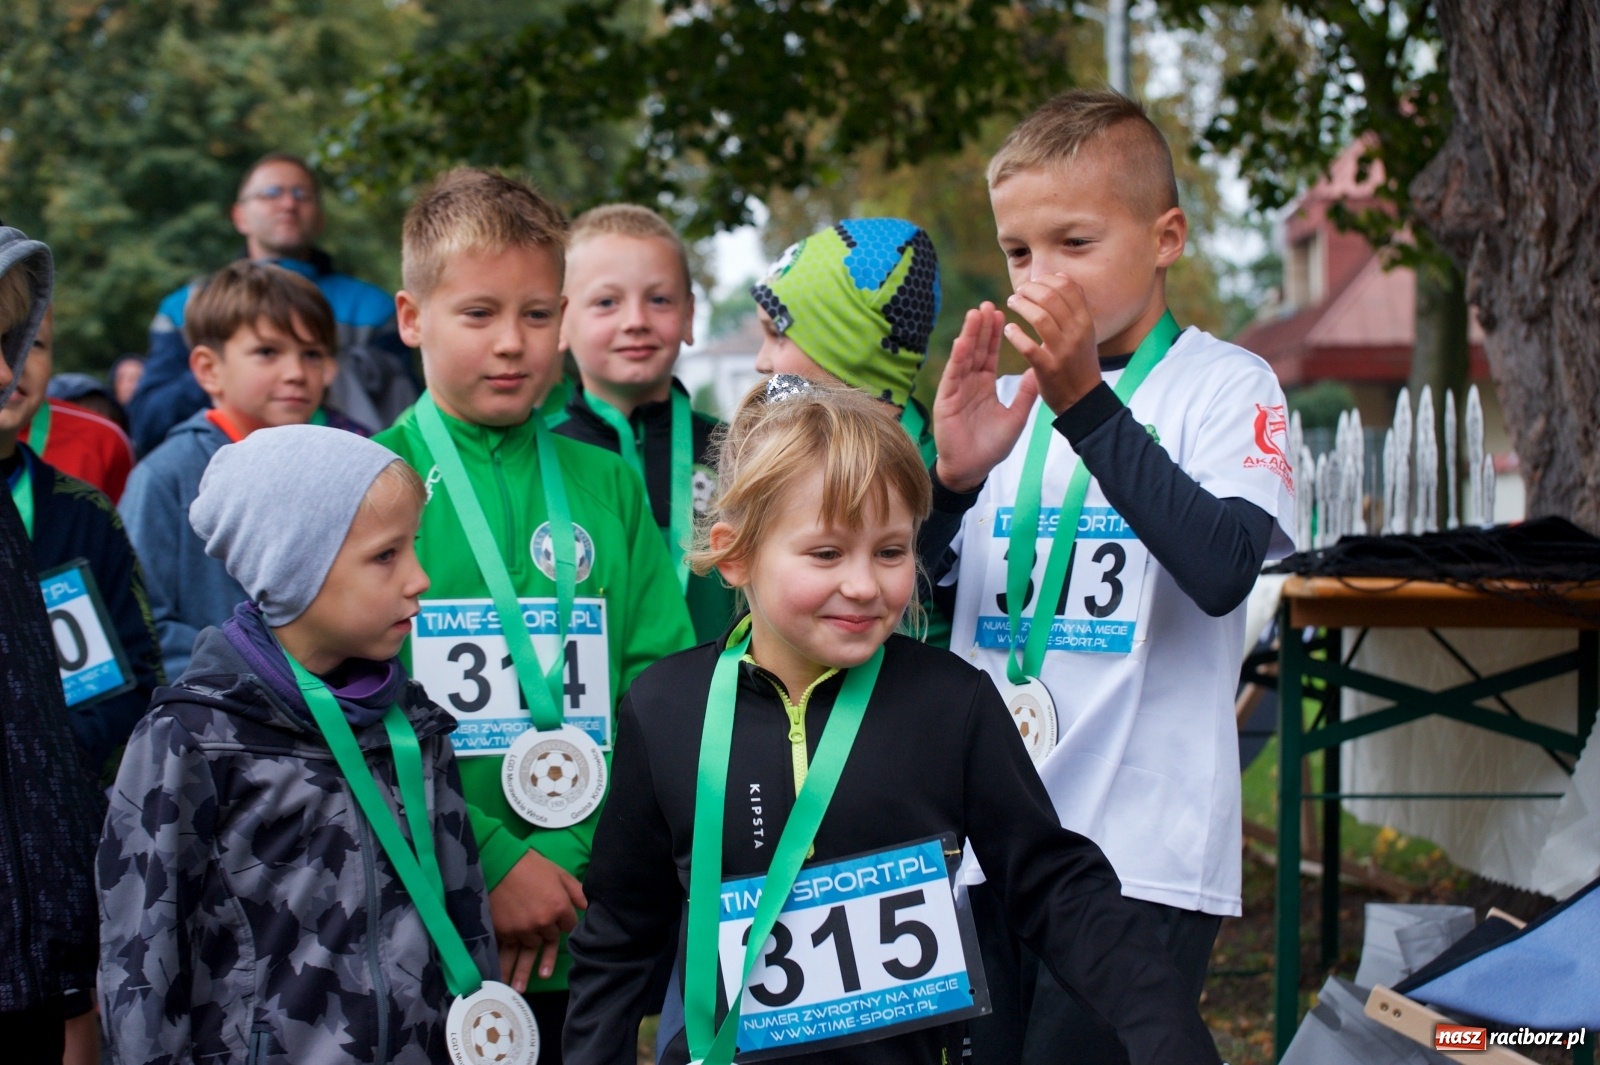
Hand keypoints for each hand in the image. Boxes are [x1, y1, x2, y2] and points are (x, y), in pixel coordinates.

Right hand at [489, 849, 587, 990]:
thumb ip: (576, 891)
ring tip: (520, 989)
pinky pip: (508, 951)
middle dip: (546, 943)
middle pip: (549, 939)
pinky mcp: (505, 932)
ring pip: (529, 949)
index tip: (561, 923)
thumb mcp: (558, 873)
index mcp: (560, 906)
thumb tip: (589, 906)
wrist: (498, 862)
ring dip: (524, 968)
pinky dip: (505, 964)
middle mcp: (543, 922)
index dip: (565, 924)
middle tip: (544, 973)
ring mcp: (523, 929)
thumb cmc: (530, 864)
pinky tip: (502, 978)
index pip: (568, 926)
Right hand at [932, 303, 1040, 491]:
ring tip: (975, 314)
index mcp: (984, 385)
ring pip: (963, 357)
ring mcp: (956, 390)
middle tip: (988, 304)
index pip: (990, 354)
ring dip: (969, 336)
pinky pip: (952, 376)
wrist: (972, 469)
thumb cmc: (992, 446)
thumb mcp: (1016, 417)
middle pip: (976, 350)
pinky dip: (957, 359)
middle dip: (982, 327)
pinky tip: (962, 342)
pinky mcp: (946, 401)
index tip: (1000, 312)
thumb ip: (1026, 393)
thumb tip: (1041, 369)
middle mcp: (969, 383)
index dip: (994, 334)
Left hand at [1004, 274, 1100, 413]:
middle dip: (1030, 289)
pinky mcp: (1048, 368)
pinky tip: (1009, 330)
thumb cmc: (1078, 362)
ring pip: (1039, 317)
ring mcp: (1063, 350)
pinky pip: (1028, 346)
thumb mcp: (1084, 331)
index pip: (1067, 287)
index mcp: (1086, 321)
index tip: (1034, 282)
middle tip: (1018, 292)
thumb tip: (1061, 276)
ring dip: (1021, 305)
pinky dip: (1015, 335)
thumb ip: (1074, 305)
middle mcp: (1077, 332)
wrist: (1083, 399)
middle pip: (1051, 297)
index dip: (1047, 279)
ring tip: (1012, 303)